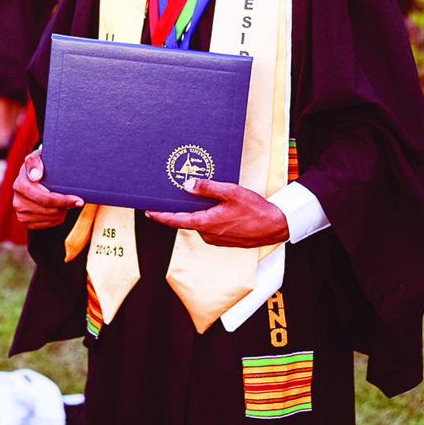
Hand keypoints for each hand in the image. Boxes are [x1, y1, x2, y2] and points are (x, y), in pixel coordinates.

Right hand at [13, 147, 83, 228]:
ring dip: (63, 210)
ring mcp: (21, 213)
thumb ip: (35, 162)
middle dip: (66, 205)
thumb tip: (35, 176)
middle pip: (51, 211)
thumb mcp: (38, 157)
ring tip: (64, 199)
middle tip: (75, 198)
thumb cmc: (40, 164)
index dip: (65, 200)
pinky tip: (58, 206)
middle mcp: (18, 202)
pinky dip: (58, 217)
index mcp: (20, 185)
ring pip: (52, 218)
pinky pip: (49, 224)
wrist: (33, 174)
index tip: (80, 200)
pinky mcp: (26, 221)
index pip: (47, 199)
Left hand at [145, 178, 288, 247]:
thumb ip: (208, 188)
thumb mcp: (231, 192)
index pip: (176, 221)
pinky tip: (215, 206)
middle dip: (181, 209)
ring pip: (200, 222)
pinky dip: (208, 216)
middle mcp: (208, 234)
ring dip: (197, 212)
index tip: (149, 212)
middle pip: (187, 220)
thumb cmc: (255, 210)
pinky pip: (210, 226)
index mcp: (206, 223)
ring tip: (199, 196)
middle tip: (175, 195)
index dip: (161, 216)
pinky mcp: (224, 239)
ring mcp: (216, 239)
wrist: (274, 226)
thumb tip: (187, 185)